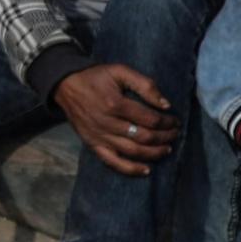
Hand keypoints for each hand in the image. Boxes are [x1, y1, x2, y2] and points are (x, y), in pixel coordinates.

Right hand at [53, 63, 180, 176]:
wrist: (66, 86)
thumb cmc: (96, 77)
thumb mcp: (120, 71)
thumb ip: (144, 84)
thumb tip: (166, 105)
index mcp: (115, 103)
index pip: (150, 119)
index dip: (167, 122)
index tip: (175, 121)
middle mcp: (108, 123)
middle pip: (144, 136)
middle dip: (164, 137)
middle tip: (174, 134)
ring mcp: (99, 136)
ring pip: (132, 151)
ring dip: (154, 153)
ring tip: (167, 149)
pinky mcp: (93, 145)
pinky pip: (113, 162)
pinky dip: (130, 169)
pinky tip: (146, 170)